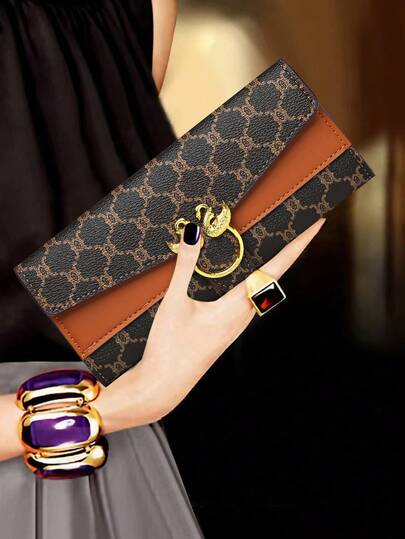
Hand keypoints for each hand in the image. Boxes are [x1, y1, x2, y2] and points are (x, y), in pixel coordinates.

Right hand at [96, 218, 325, 432]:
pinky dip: (252, 278)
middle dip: (289, 249)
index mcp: (237, 308)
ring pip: (261, 287)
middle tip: (299, 224)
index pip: (276, 268)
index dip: (298, 244)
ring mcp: (236, 323)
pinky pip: (247, 296)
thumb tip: (194, 233)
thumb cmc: (169, 348)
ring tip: (277, 242)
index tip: (317, 224)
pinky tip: (242, 272)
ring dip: (271, 264)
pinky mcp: (226, 327)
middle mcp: (243, 315)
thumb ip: (185, 266)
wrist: (163, 386)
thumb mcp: (174, 302)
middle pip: (274, 276)